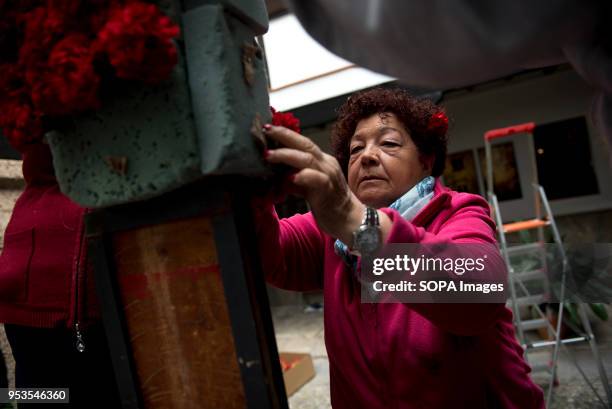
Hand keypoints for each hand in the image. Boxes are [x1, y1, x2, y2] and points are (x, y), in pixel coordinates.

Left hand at [263, 124, 364, 242]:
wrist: (348, 220)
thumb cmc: (327, 203)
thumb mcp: (307, 186)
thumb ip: (295, 177)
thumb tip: (274, 173)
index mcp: (322, 160)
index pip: (302, 142)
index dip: (285, 134)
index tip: (268, 127)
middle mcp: (326, 164)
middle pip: (305, 144)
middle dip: (284, 135)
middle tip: (266, 130)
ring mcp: (329, 175)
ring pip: (308, 159)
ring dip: (286, 155)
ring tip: (268, 155)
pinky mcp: (328, 190)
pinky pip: (316, 179)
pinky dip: (303, 176)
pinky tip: (290, 178)